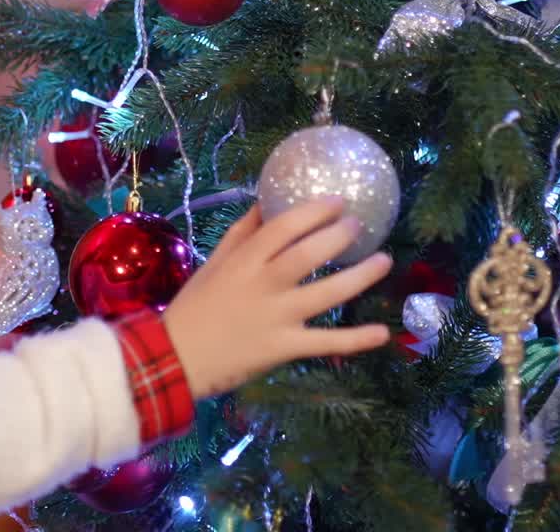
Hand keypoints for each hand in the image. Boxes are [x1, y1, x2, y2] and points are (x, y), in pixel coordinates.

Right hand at [161, 198, 391, 400]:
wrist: (175, 358)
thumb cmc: (196, 306)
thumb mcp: (215, 261)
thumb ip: (242, 232)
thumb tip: (266, 201)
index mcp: (245, 260)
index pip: (284, 226)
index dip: (314, 211)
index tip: (338, 201)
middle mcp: (264, 284)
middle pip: (309, 254)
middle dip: (339, 236)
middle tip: (360, 226)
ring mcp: (277, 317)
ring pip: (327, 294)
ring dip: (360, 277)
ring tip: (384, 261)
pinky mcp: (285, 348)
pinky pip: (326, 343)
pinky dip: (356, 339)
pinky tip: (382, 332)